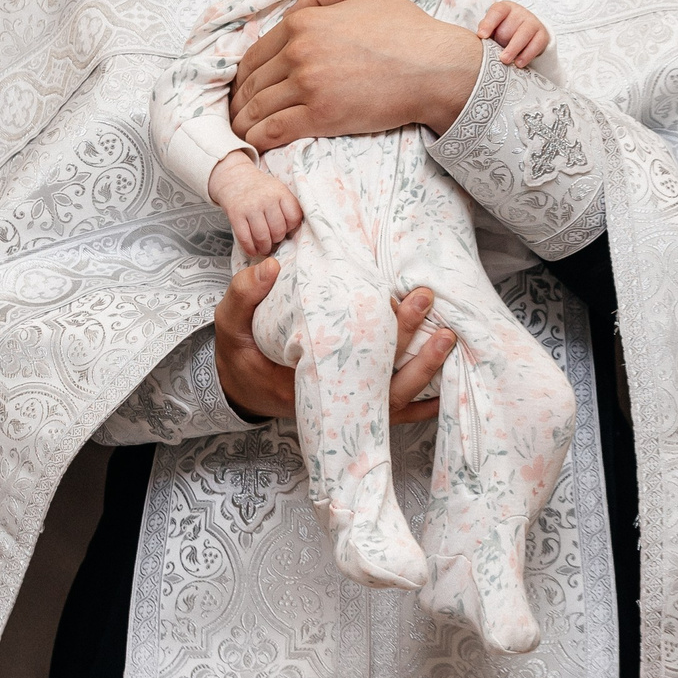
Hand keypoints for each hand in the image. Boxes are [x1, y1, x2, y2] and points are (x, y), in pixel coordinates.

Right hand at [207, 151, 301, 257]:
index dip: (291, 227)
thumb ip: (286, 206)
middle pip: (278, 230)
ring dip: (264, 247)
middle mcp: (266, 199)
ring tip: (264, 247)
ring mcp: (250, 207)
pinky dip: (250, 248)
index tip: (286, 228)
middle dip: (277, 239)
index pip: (294, 217)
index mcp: (280, 192)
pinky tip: (252, 250)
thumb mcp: (277, 189)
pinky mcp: (235, 214)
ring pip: (262, 236)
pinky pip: (245, 238)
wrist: (234, 177)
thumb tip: (293, 233)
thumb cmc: (259, 188)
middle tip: (274, 240)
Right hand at [214, 259, 455, 426]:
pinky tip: (447, 391)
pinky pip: (394, 411)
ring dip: (424, 371)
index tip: (391, 302)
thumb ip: (244, 295)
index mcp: (302, 381)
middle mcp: (331, 400)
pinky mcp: (357, 408)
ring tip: (447, 337)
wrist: (243, 387)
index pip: (346, 362)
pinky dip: (422, 405)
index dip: (373, 336)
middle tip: (424, 301)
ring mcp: (347, 408)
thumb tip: (270, 266)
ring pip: (393, 399)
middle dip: (408, 344)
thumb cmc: (242, 354)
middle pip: (378, 380)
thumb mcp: (230, 325)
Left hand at [230, 0, 481, 151]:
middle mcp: (299, 51)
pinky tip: (254, 144)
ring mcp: (308, 85)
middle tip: (237, 112)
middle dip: (239, 99)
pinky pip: (274, 130)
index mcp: (303, 21)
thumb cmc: (405, 28)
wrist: (435, 68)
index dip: (243, 73)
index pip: (256, 52)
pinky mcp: (321, 116)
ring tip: (240, 131)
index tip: (242, 86)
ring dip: (243, 122)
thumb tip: (291, 8)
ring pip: (258, 107)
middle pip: (253, 81)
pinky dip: (258, 138)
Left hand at [477, 1, 548, 66]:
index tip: (482, 36)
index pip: (497, 11)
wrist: (526, 37)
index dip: (489, 23)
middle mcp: (519, 12)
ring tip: (504, 60)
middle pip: (509, 26)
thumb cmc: (503, 32)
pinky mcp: (542, 35)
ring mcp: (533, 22)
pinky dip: (527, 55)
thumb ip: (485, 32)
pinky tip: (519, 63)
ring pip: (524, 34)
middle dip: (502, 39)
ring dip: (513, 48)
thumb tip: (478, 40)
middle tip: (495, 54)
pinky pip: (536, 44)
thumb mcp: (493, 30)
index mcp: (505, 8)